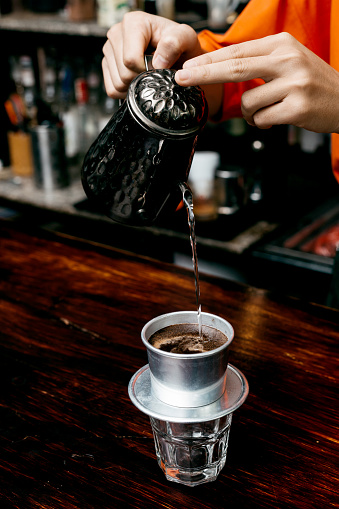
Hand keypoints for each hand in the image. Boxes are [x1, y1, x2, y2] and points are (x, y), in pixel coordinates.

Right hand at [102, 11, 201, 99]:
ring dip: (134, 86)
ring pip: (117, 83)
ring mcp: (109, 50)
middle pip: (124, 73)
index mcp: (133, 23)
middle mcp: (116, 34)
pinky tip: (137, 81)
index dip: (146, 70)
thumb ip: (175, 43)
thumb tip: (157, 62)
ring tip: (147, 75)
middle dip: (141, 79)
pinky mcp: (106, 65)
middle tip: (154, 72)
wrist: (176, 52)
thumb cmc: (178, 44)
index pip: (130, 59)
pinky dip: (126, 92)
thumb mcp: (186, 38)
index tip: (158, 67)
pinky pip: (112, 90)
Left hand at [175, 32, 338, 133]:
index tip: (187, 68)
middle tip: (182, 79)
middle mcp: (287, 60)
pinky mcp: (297, 107)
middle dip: (204, 75)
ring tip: (267, 111)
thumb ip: (259, 62)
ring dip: (250, 114)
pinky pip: (262, 119)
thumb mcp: (288, 61)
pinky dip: (263, 123)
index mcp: (282, 44)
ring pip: (248, 103)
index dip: (208, 61)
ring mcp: (293, 83)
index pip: (237, 52)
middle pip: (235, 68)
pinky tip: (276, 118)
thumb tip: (220, 68)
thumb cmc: (313, 83)